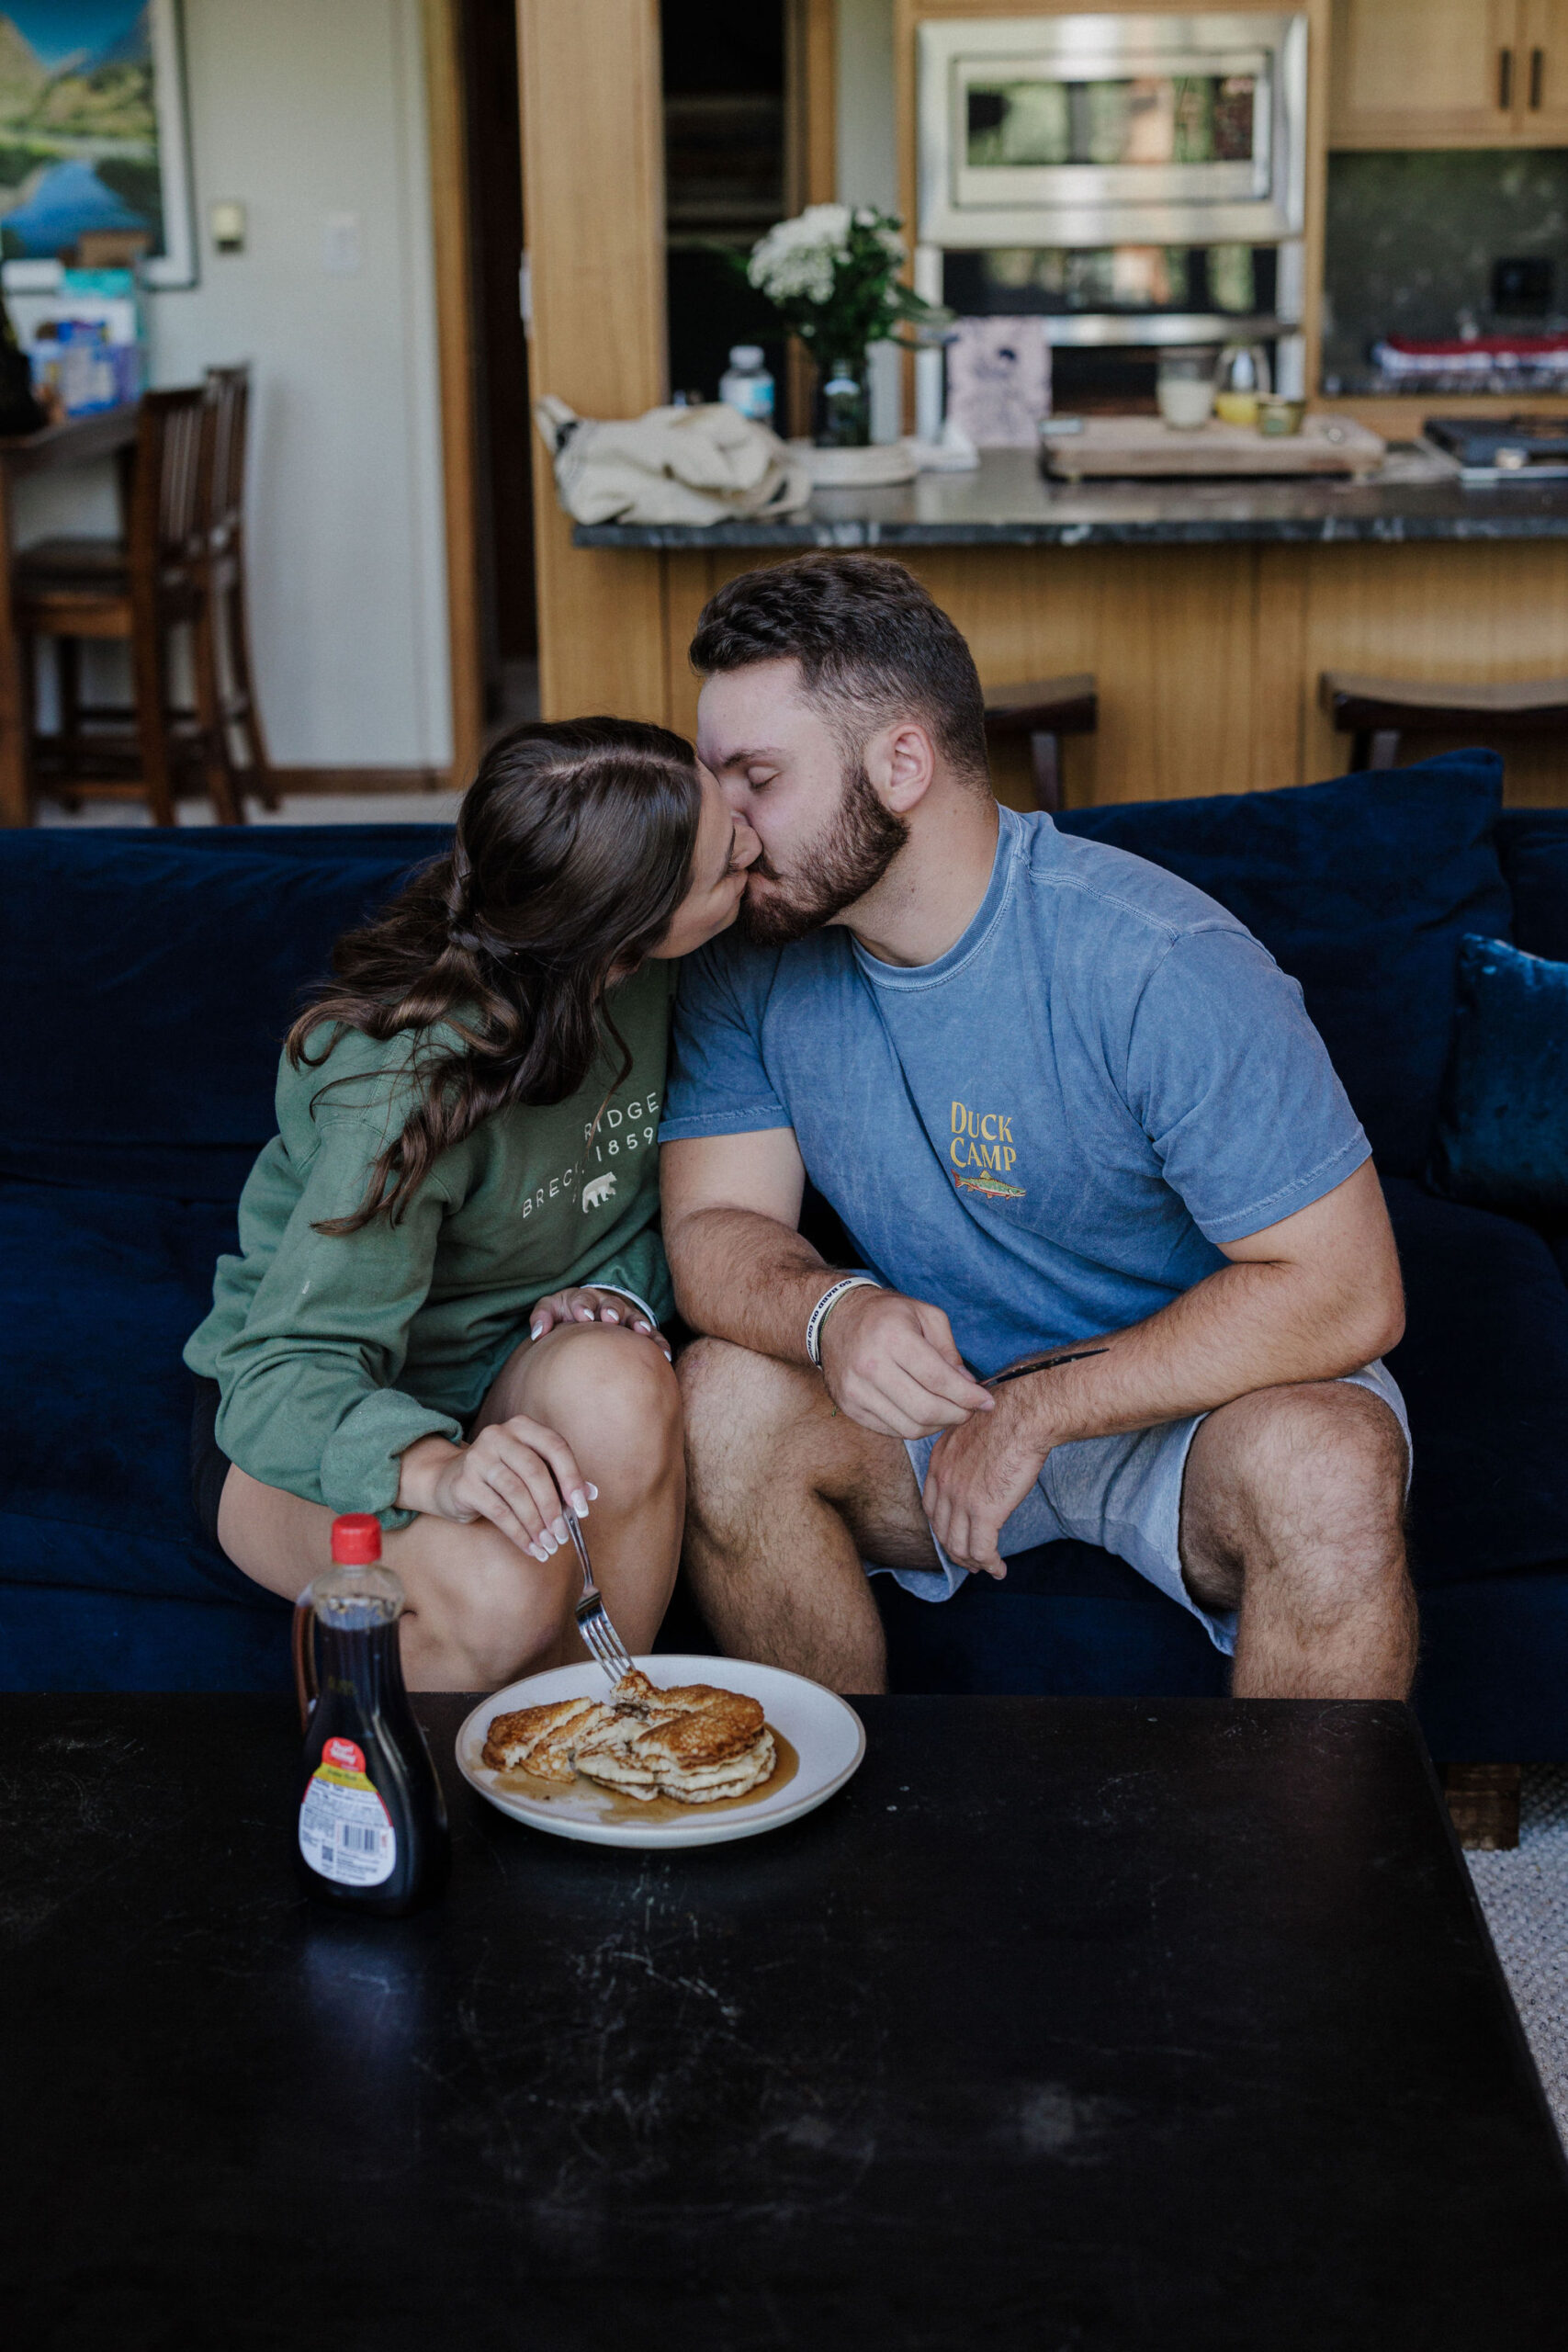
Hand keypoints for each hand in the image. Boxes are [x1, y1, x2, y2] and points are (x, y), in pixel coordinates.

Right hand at [398, 1419, 595, 1562]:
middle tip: (562, 1535)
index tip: (582, 1509)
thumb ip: (559, 1478)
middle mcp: (498, 1436)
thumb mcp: (529, 1471)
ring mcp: (478, 1457)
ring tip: (547, 1545)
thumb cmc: (500, 1476)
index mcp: (522, 1427)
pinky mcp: (464, 1483)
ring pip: (516, 1493)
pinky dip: (518, 1533)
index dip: (572, 1477)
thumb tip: (591, 1494)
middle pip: (535, 1471)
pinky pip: (498, 1511)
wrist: (447, 1481)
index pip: (555, 1446)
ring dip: (536, 1524)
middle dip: (553, 1507)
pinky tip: (529, 1547)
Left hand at [528, 1286, 671, 1361]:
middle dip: (610, 1310)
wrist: (588, 1317)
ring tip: (641, 1331)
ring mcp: (626, 1316)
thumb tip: (537, 1334)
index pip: (582, 1299)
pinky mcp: (641, 1331)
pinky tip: (664, 1356)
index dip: (583, 1306)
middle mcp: (606, 1304)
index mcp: (583, 1299)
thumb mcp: (552, 1310)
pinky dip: (658, 1344)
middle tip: (609, 1318)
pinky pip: (653, 1336)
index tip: (583, 1317)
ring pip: (634, 1317)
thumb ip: (542, 1316)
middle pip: (610, 1304)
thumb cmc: (567, 1315)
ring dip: (637, 1323)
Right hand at [818, 1287, 995, 1439]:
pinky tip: (925, 1414)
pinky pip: (892, 1430)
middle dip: (958, 1415)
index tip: (986, 1402)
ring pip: (910, 1427)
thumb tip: (968, 1385)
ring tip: (949, 1412)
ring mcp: (856, 1390)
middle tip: (970, 1410)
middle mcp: (870, 1366)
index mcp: (892, 1337)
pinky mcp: (849, 1407)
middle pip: (926, 1409)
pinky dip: (916, 1427)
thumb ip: (949, 1349)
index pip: (939, 1379)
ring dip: (938, 1425)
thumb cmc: (885, 1314)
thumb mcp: (924, 1314)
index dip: (968, 1396)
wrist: (834, 1319)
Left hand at [922, 1395, 1049, 1578]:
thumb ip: (967, 1450)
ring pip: (959, 1545)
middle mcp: (944, 1483)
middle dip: (955, 1550)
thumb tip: (981, 1461)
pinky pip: (982, 1550)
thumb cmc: (1008, 1414)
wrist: (1023, 1414)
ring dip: (972, 1562)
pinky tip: (1000, 1570)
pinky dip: (990, 1565)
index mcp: (939, 1462)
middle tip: (970, 1560)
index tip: (954, 1535)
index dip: (942, 1526)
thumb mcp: (972, 1429)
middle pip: (941, 1530)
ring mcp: (961, 1499)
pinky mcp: (984, 1511)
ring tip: (986, 1568)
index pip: (931, 1506)